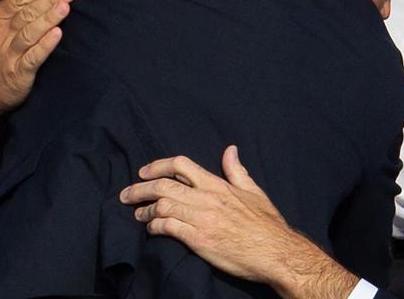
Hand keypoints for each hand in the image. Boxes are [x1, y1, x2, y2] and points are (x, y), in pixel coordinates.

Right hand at [0, 0, 76, 130]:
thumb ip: (9, 7)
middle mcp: (1, 34)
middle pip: (27, 12)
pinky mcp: (18, 72)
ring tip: (65, 6)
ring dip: (49, 18)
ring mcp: (9, 53)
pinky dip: (46, 44)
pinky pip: (33, 56)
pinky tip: (58, 34)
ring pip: (30, 32)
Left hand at [120, 146, 358, 298]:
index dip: (157, 166)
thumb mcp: (253, 191)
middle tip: (126, 195)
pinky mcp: (199, 240)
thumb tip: (230, 149)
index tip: (143, 172)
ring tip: (137, 214)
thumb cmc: (267, 224)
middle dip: (139, 189)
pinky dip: (155, 226)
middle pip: (163, 186)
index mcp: (217, 184)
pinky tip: (151, 229)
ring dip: (144, 209)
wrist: (276, 253)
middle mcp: (206, 198)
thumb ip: (237, 170)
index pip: (180, 165)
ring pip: (162, 205)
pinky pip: (168, 228)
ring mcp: (202, 219)